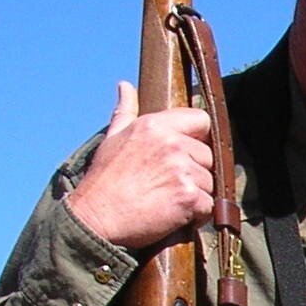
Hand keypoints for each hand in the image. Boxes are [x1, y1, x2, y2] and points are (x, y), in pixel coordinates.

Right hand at [63, 80, 214, 249]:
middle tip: (168, 184)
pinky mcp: (188, 196)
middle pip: (208, 155)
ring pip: (210, 182)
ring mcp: (182, 170)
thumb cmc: (103, 180)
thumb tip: (125, 86)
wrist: (95, 218)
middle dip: (195, 171)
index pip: (202, 120)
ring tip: (167, 201)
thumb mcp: (112, 138)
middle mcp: (171, 144)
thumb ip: (126, 111)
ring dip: (196, 194)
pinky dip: (196, 215)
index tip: (187, 152)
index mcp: (155, 125)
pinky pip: (208, 205)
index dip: (199, 138)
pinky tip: (174, 215)